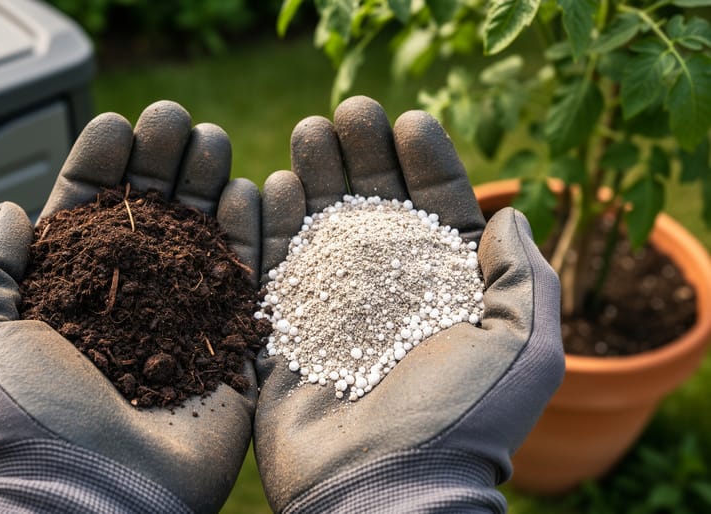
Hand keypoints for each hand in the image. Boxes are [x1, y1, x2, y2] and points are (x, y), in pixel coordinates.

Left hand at [0, 101, 260, 512]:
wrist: (101, 497)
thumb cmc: (30, 423)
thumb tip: (9, 211)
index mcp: (68, 296)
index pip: (87, 214)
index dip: (102, 166)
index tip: (117, 125)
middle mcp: (128, 302)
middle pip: (150, 215)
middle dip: (161, 162)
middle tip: (175, 121)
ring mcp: (182, 320)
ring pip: (199, 236)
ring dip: (206, 182)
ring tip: (210, 141)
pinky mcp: (230, 343)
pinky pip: (247, 277)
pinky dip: (251, 231)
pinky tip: (249, 188)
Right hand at [255, 96, 564, 511]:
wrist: (382, 492)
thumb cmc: (460, 423)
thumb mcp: (522, 350)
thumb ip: (524, 279)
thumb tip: (513, 213)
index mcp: (446, 296)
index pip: (437, 212)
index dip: (426, 164)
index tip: (409, 120)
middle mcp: (390, 297)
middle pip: (375, 209)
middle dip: (363, 156)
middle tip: (348, 112)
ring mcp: (333, 312)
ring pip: (322, 228)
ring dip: (314, 176)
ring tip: (308, 133)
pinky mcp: (282, 333)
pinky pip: (271, 267)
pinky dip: (268, 224)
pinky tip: (266, 183)